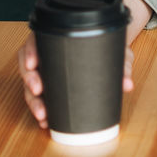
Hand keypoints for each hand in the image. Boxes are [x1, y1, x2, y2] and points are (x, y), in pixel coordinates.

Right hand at [17, 0, 149, 129]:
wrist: (110, 50)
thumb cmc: (109, 46)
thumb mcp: (116, 50)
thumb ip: (123, 65)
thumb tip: (127, 84)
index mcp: (58, 37)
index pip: (36, 39)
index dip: (29, 52)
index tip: (32, 63)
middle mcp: (47, 52)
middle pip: (29, 64)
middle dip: (30, 79)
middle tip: (38, 91)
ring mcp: (46, 68)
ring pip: (30, 83)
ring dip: (33, 100)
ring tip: (42, 114)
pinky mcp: (49, 83)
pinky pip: (38, 95)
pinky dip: (40, 106)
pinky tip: (45, 119)